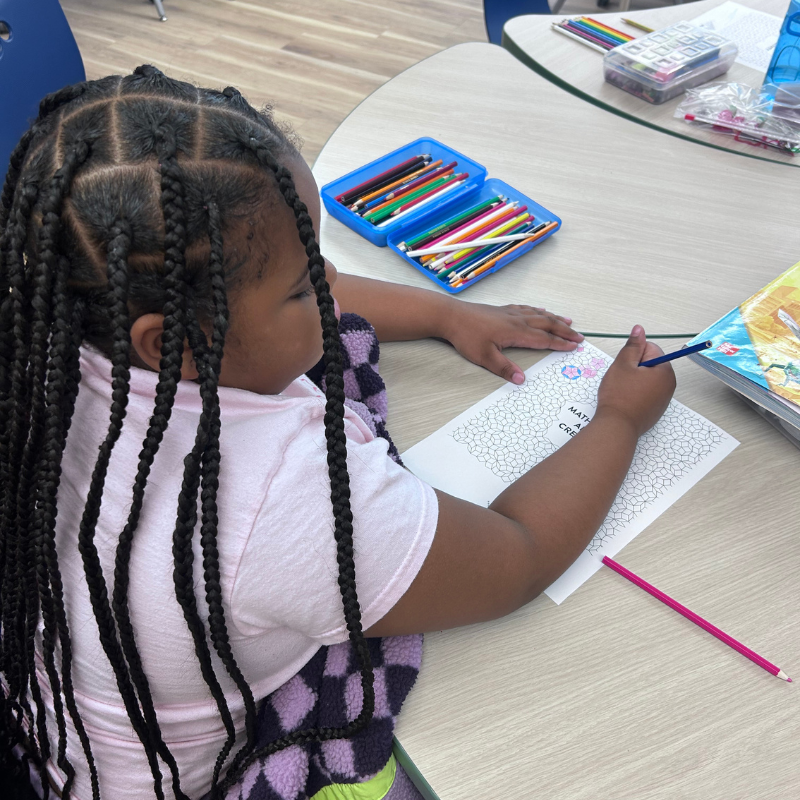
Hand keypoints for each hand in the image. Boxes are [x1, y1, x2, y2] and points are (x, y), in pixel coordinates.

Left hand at [441, 302, 583, 384]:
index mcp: (516, 332)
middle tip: (579, 336)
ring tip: (568, 321)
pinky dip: (538, 310)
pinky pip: (526, 308)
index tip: (575, 346)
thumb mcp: (484, 357)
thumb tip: (522, 380)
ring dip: (555, 319)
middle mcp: (517, 320)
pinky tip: (540, 310)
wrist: (451, 316)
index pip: (544, 339)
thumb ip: (504, 368)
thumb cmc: (466, 336)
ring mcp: (510, 313)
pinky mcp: (502, 310)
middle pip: (546, 324)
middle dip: (564, 331)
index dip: (561, 343)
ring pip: (539, 315)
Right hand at [597, 325, 675, 436]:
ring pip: (647, 379)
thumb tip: (639, 329)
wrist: (617, 426)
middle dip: (635, 368)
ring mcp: (664, 398)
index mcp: (665, 370)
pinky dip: (637, 393)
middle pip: (650, 364)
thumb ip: (633, 345)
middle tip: (622, 379)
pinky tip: (627, 400)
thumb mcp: (622, 365)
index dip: (633, 356)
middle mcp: (669, 384)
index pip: (650, 349)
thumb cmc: (619, 394)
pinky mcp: (657, 409)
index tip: (625, 368)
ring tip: (623, 390)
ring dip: (635, 380)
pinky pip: (647, 393)